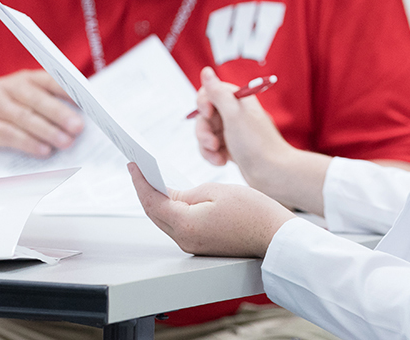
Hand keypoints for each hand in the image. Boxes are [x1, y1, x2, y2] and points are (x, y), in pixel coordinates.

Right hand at [0, 70, 83, 177]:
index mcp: (25, 79)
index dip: (68, 91)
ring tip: (66, 142)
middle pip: (37, 99)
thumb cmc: (10, 122)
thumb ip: (50, 110)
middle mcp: (7, 87)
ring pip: (25, 117)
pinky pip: (10, 134)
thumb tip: (82, 121)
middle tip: (78, 127)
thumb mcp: (29, 110)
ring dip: (48, 131)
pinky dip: (29, 143)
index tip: (87, 102)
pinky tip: (44, 151)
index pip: (49, 80)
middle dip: (60, 114)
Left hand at [129, 163, 294, 257]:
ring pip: (166, 220)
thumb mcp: (217, 191)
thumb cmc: (254, 212)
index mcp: (186, 225)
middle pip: (155, 213)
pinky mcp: (203, 245)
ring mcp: (193, 245)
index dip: (140, 181)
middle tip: (138, 168)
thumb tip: (172, 196)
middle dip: (144, 189)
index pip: (152, 201)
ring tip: (151, 179)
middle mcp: (185, 240)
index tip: (133, 164)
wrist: (276, 236)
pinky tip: (172, 197)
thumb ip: (187, 193)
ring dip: (157, 200)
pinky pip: (179, 225)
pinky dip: (171, 210)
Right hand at [194, 67, 292, 177]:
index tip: (207, 114)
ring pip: (205, 133)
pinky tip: (222, 162)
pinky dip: (212, 155)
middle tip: (213, 142)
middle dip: (204, 130)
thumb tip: (206, 71)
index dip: (204, 102)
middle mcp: (235, 114)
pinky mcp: (230, 147)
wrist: (272, 174)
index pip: (210, 92)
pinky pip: (211, 147)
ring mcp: (232, 131)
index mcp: (239, 100)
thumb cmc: (256, 144)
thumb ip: (218, 93)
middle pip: (204, 115)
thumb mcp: (234, 115)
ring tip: (218, 156)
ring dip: (207, 146)